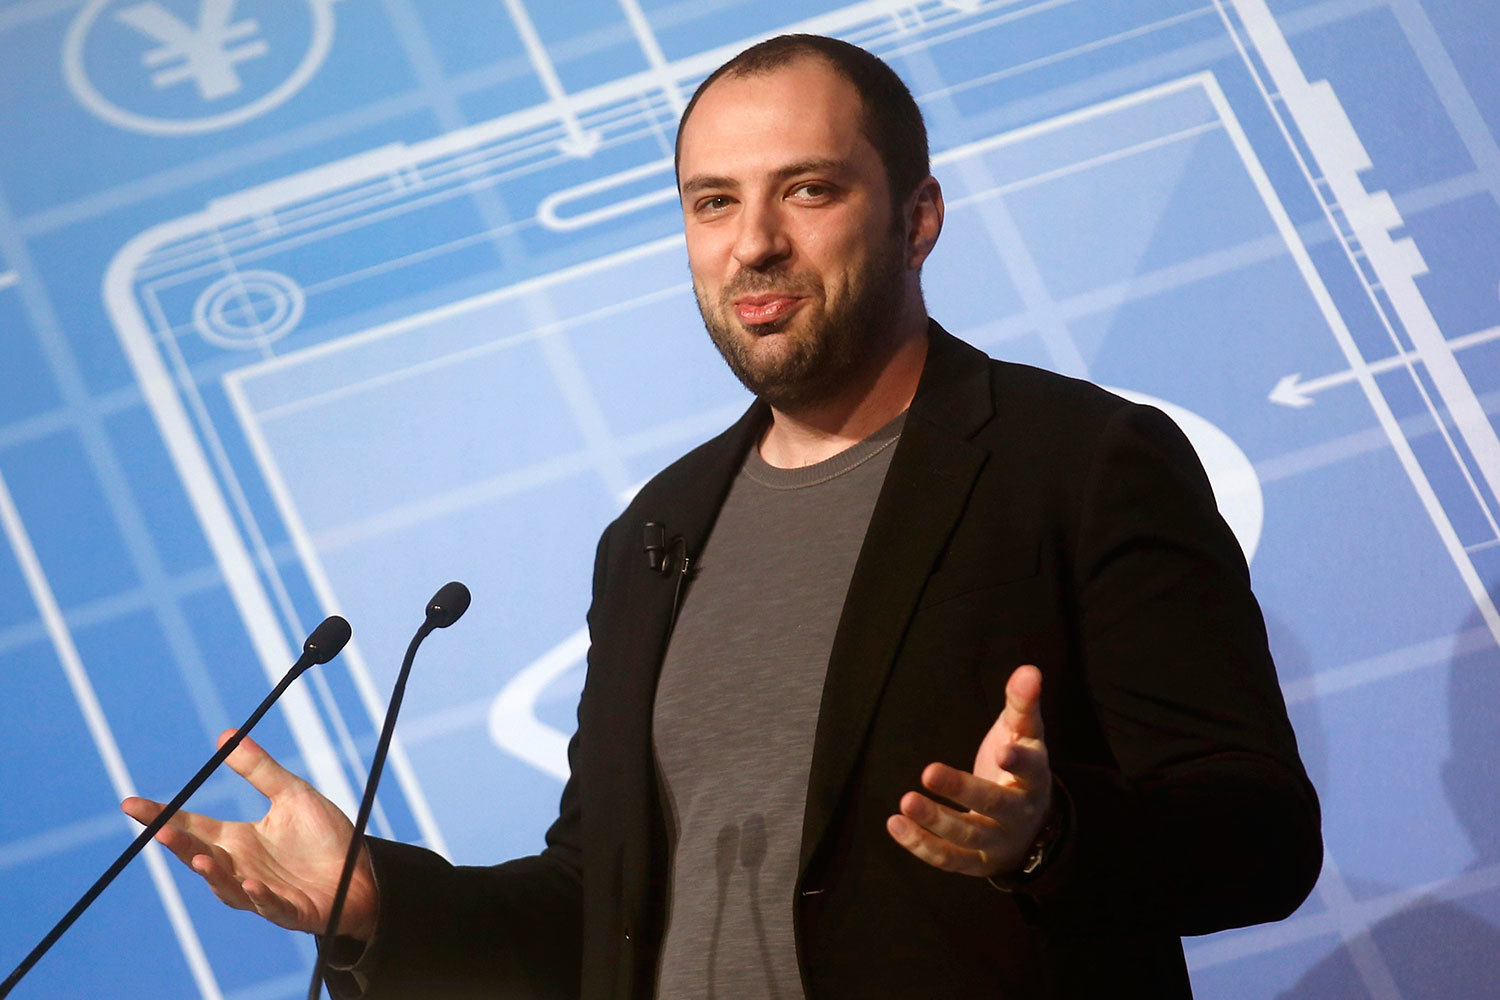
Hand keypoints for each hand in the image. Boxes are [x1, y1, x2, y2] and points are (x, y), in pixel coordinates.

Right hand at [121, 732, 378, 940]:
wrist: (361, 873)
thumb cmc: (323, 838)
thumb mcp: (293, 795)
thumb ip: (260, 770)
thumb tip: (225, 735)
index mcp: (238, 841)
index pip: (192, 826)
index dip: (162, 817)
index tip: (130, 804)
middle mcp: (241, 868)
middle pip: (201, 856)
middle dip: (180, 846)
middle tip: (160, 831)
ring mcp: (261, 893)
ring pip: (228, 887)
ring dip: (214, 874)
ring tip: (202, 858)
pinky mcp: (289, 910)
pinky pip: (270, 905)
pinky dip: (259, 896)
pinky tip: (252, 882)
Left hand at [886, 664, 1052, 877]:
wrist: (1032, 827)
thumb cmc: (1020, 768)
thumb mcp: (1024, 734)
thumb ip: (1022, 702)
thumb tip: (1029, 669)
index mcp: (1034, 778)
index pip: (1031, 768)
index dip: (1020, 761)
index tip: (1002, 750)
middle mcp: (1019, 814)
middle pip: (995, 805)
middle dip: (963, 790)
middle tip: (928, 771)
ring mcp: (998, 842)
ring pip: (969, 836)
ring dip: (936, 822)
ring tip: (905, 801)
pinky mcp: (977, 862)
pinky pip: (949, 859)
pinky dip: (921, 845)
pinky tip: (895, 824)